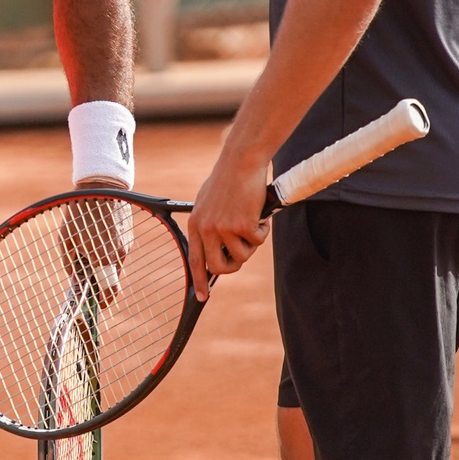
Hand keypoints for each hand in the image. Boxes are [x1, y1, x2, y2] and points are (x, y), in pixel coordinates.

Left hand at [59, 190, 132, 301]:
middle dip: (102, 284)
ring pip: (116, 266)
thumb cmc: (79, 212)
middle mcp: (118, 255)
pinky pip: (119, 252)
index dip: (103, 301)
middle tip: (89, 282)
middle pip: (113, 280)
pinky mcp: (129, 236)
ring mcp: (126, 245)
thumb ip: (71, 262)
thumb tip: (75, 278)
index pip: (109, 291)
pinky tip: (98, 241)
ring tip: (90, 255)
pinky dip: (110, 254)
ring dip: (105, 267)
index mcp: (103, 258)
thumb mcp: (66, 238)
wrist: (101, 186)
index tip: (96, 304)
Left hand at [184, 149, 269, 300]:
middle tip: (244, 251)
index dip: (199, 281)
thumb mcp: (209, 203)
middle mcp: (206, 229)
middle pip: (218, 267)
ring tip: (253, 222)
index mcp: (196, 224)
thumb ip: (210, 224)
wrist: (241, 162)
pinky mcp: (242, 225)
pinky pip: (257, 241)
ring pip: (242, 255)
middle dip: (234, 265)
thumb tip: (217, 248)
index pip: (195, 260)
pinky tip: (260, 214)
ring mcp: (224, 228)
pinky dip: (263, 230)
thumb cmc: (228, 179)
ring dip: (252, 243)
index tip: (201, 297)